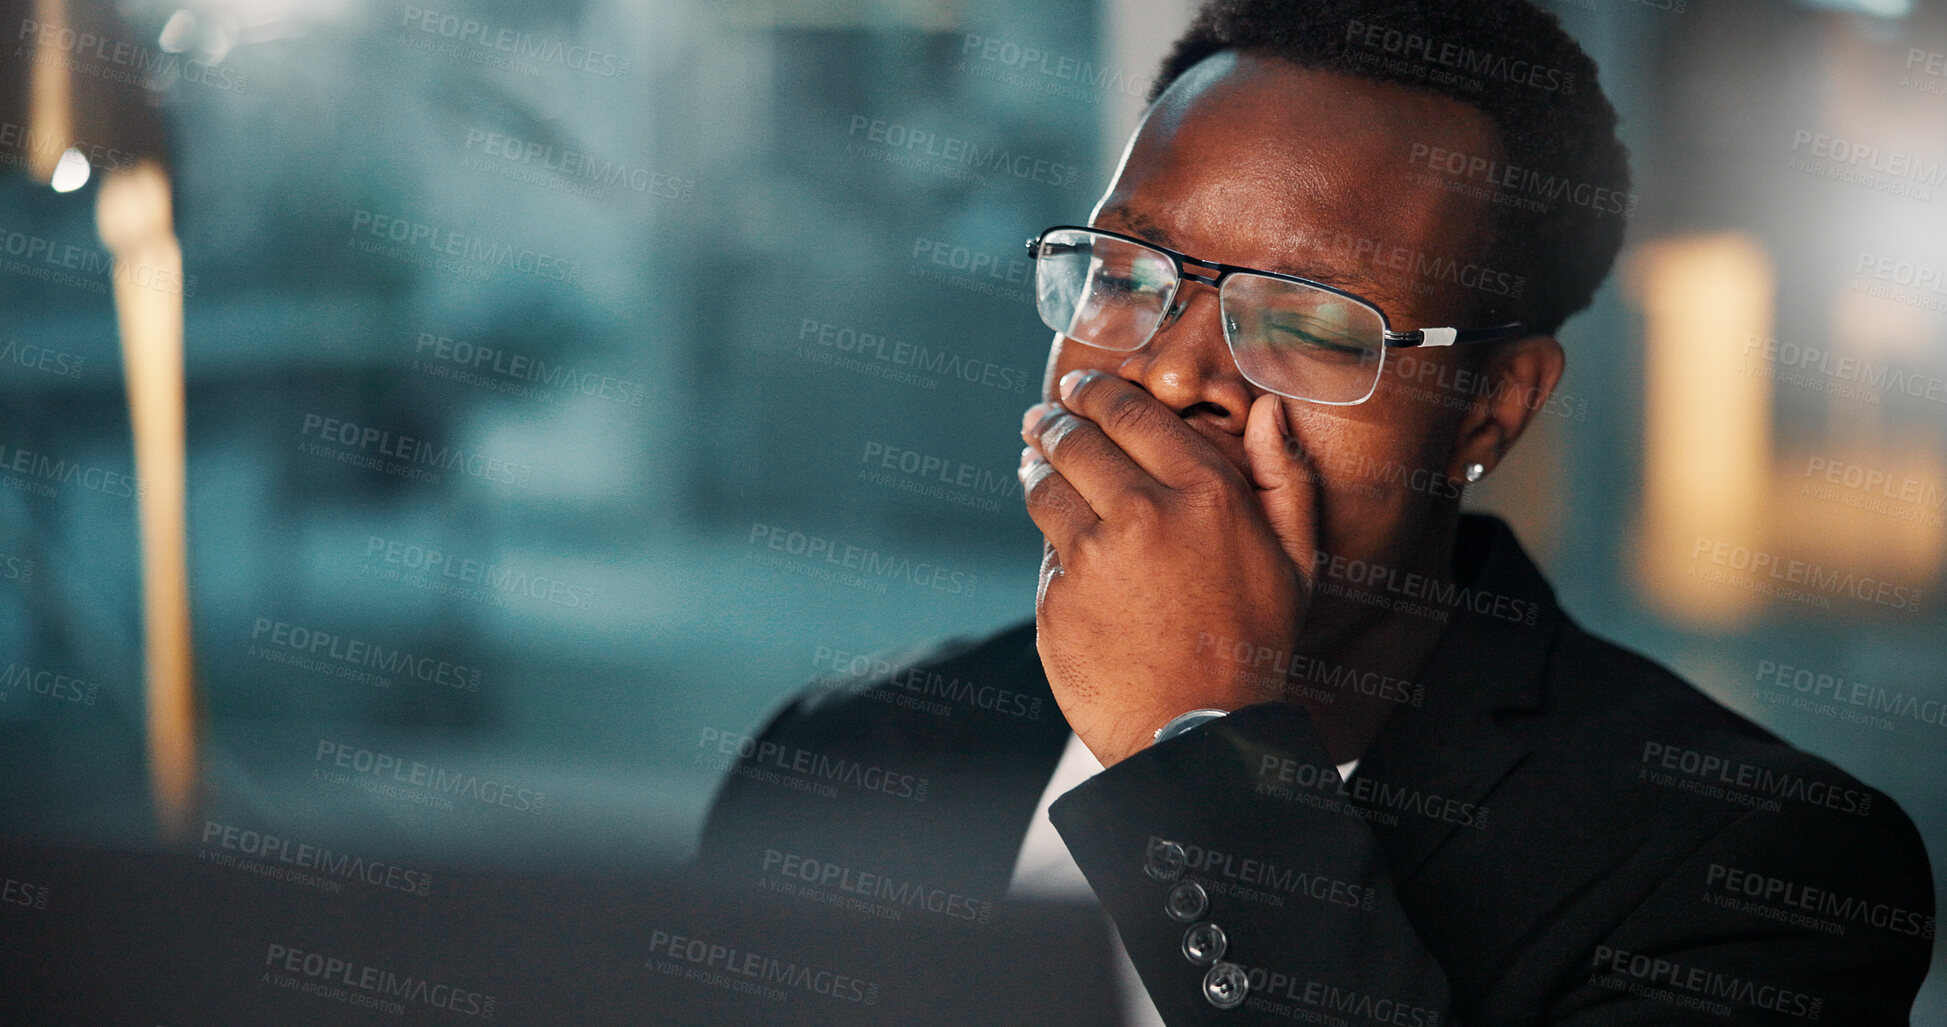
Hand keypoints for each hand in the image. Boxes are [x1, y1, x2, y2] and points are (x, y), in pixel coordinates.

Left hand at [1020, 370, 1320, 765]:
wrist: (1200, 732)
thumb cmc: (1253, 645)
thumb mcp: (1296, 560)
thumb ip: (1284, 475)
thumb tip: (1269, 410)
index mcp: (1204, 494)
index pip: (1132, 413)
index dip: (1097, 392)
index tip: (1080, 387)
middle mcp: (1142, 514)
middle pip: (1078, 442)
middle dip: (1055, 421)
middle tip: (1044, 416)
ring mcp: (1092, 558)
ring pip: (1046, 489)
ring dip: (1037, 468)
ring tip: (1036, 462)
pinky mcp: (1057, 599)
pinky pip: (1044, 554)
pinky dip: (1049, 543)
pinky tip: (1060, 543)